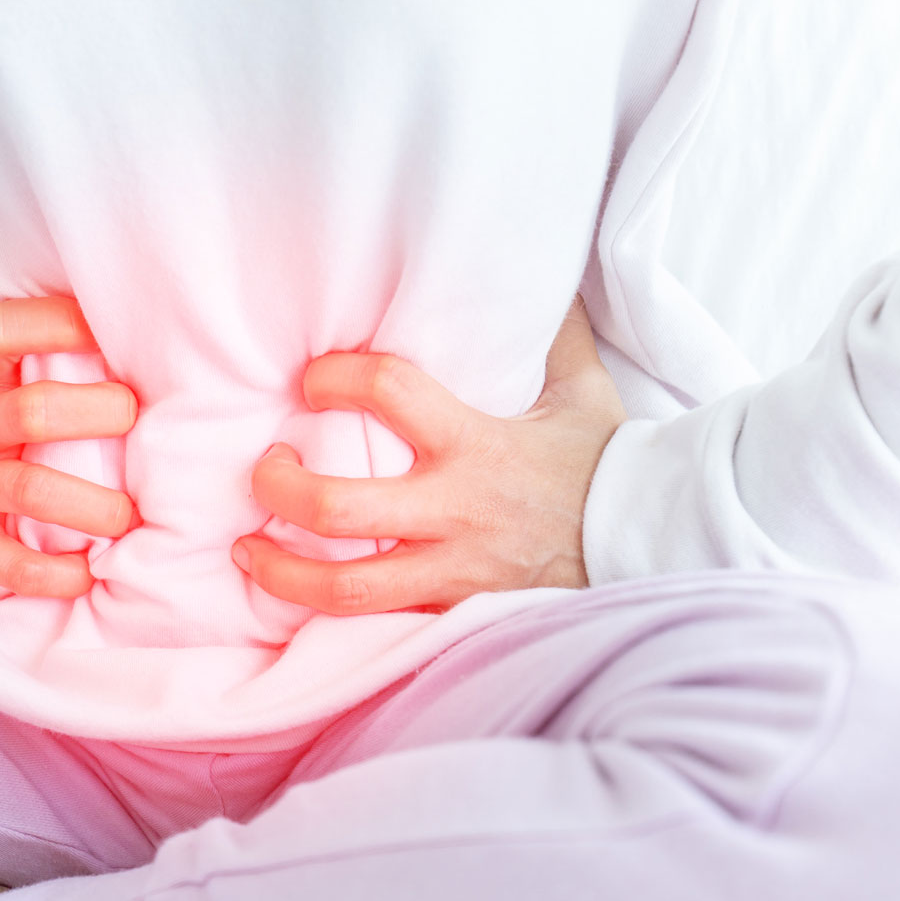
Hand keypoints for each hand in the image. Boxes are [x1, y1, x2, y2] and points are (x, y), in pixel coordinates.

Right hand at [0, 299, 138, 596]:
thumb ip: (0, 321)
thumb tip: (80, 280)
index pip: (2, 330)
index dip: (57, 325)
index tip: (102, 331)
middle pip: (36, 410)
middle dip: (99, 413)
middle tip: (133, 419)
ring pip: (32, 491)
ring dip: (93, 506)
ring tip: (128, 514)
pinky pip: (9, 564)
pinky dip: (54, 574)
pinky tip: (88, 571)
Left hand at [234, 297, 624, 615]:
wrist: (651, 546)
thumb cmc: (608, 465)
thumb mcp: (582, 390)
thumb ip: (551, 334)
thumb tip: (542, 276)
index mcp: (477, 443)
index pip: (388, 392)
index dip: (336, 377)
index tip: (313, 379)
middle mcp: (455, 511)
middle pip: (338, 508)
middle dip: (281, 489)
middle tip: (264, 469)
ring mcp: (452, 571)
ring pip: (345, 588)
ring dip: (280, 572)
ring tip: (248, 549)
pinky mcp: (454, 612)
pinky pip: (378, 625)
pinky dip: (328, 615)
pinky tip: (298, 596)